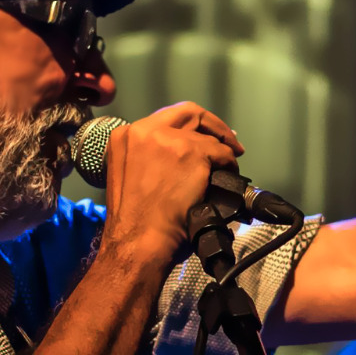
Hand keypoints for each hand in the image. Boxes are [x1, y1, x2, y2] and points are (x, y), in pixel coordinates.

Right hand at [101, 102, 243, 262]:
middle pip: (189, 113)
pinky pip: (222, 153)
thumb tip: (177, 157)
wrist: (138, 241)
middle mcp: (145, 131)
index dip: (190, 125)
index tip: (203, 135)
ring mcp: (169, 140)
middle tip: (229, 140)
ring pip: (207, 137)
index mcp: (125, 137)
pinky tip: (229, 175)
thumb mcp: (129, 177)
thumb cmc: (135, 223)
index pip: (165, 118)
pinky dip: (230, 163)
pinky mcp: (192, 153)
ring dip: (222, 152)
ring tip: (228, 166)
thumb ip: (148, 158)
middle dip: (213, 125)